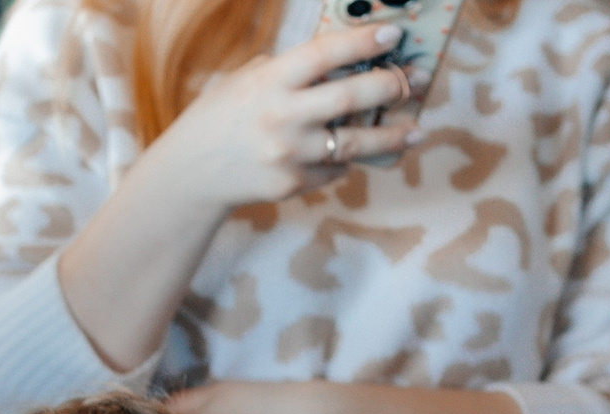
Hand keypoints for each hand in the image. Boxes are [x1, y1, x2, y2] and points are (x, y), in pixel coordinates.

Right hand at [136, 25, 421, 214]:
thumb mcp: (245, 81)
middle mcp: (281, 117)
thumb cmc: (221, 117)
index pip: (324, 55)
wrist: (192, 173)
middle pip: (350, 98)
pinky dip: (346, 159)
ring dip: (391, 136)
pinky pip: (334, 169)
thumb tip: (339, 60)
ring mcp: (290, 154)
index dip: (361, 42)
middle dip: (390, 86)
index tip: (393, 33)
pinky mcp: (293, 184)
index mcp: (269, 81)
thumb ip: (288, 72)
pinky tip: (356, 153)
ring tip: (416, 130)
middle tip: (414, 80)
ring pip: (354, 143)